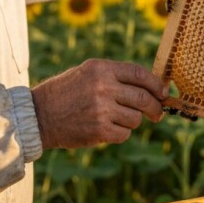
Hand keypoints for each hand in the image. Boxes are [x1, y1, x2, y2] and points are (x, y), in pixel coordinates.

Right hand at [31, 59, 167, 148]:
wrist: (39, 115)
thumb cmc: (66, 92)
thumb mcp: (88, 73)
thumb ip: (115, 76)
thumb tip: (150, 86)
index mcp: (102, 68)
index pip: (140, 74)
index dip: (156, 84)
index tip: (164, 92)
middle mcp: (103, 86)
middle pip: (144, 98)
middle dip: (155, 108)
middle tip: (157, 113)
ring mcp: (102, 109)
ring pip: (135, 118)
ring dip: (132, 121)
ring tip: (116, 119)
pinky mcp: (99, 129)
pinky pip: (124, 134)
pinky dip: (120, 133)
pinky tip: (107, 129)